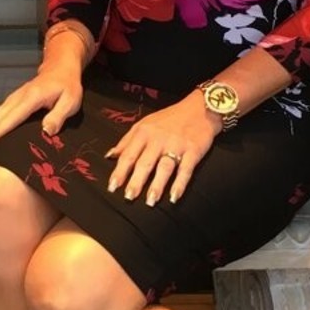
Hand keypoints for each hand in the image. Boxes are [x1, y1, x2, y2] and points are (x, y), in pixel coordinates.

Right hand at [0, 66, 82, 152]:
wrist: (60, 68)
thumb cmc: (67, 86)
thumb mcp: (71, 101)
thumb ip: (59, 116)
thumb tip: (46, 131)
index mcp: (32, 97)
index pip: (13, 115)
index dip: (0, 129)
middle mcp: (19, 97)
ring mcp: (14, 98)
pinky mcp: (13, 100)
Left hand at [105, 95, 219, 206]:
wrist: (199, 109)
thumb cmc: (170, 118)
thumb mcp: (145, 124)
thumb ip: (127, 141)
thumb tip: (110, 155)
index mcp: (144, 132)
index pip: (129, 154)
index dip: (120, 172)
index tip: (113, 186)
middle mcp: (159, 139)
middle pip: (145, 163)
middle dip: (136, 181)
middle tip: (129, 196)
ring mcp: (176, 145)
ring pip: (164, 167)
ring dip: (157, 185)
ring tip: (150, 200)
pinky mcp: (193, 150)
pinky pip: (185, 170)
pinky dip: (180, 184)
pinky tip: (174, 196)